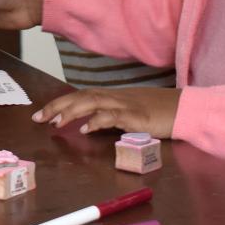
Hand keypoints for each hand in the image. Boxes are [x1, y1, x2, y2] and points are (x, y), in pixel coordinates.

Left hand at [31, 88, 181, 137]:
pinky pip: (113, 116)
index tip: (43, 113)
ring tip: (55, 122)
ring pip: (93, 103)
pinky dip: (97, 120)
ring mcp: (126, 105)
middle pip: (82, 96)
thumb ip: (110, 117)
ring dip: (72, 111)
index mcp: (113, 96)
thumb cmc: (160, 112)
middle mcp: (116, 97)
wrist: (185, 109)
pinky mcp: (136, 116)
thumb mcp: (130, 113)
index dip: (61, 103)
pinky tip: (86, 128)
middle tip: (38, 118)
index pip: (81, 95)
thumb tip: (91, 124)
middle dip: (58, 106)